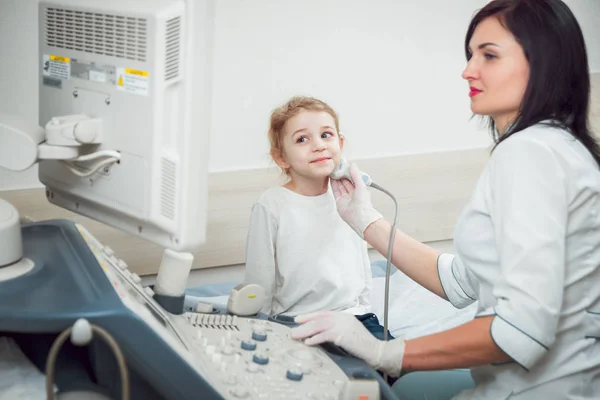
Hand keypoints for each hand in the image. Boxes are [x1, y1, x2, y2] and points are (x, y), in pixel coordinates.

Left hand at [290, 311, 405, 377]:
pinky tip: (308, 342)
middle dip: (304, 324)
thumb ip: (337, 329)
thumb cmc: (362, 343)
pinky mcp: (342, 335)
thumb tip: (320, 332)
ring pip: (319, 326)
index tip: (298, 319)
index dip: (309, 316)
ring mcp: (342, 325)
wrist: (375, 349)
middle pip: (318, 319)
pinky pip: (325, 335)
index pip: (322, 313)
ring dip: (305, 331)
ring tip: (296, 336)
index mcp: (343, 316)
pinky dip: (315, 338)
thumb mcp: (348, 331)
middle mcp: (341, 318)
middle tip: (293, 330)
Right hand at [331, 163, 382, 238]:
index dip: (348, 171)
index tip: (344, 165)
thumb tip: (353, 165)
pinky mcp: (339, 201)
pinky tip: (331, 178)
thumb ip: (356, 175)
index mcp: (360, 189)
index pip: (352, 178)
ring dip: (336, 178)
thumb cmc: (363, 204)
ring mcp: (345, 197)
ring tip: (333, 171)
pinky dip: (333, 184)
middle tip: (337, 167)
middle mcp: (352, 193)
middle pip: (345, 181)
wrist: (359, 217)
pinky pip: (335, 191)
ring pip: (340, 185)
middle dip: (341, 174)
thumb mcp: (361, 186)